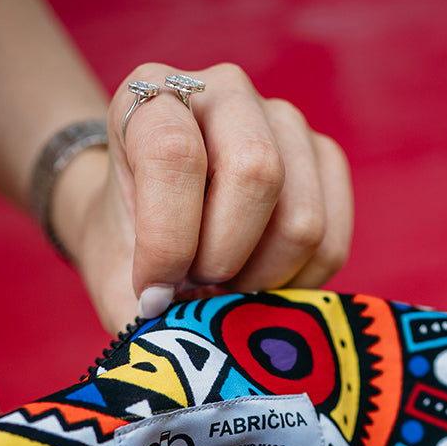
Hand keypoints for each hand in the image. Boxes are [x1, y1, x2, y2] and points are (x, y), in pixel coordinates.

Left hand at [54, 62, 353, 333]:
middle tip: (199, 284)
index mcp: (152, 96)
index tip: (154, 289)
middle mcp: (224, 90)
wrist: (148, 231)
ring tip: (227, 284)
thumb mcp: (113, 275)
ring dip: (262, 278)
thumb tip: (195, 355)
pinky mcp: (325, 159)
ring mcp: (284, 120)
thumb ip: (140, 311)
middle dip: (225, 257)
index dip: (169, 241)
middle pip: (257, 173)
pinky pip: (334, 240)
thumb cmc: (129, 247)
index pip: (176, 154)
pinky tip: (262, 284)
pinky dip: (299, 285)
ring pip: (302, 218)